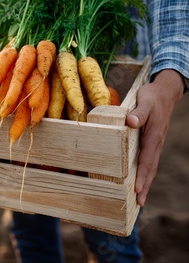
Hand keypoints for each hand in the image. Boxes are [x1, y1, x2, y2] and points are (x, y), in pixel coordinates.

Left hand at [126, 69, 183, 205]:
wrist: (164, 92)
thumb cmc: (151, 97)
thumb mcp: (144, 101)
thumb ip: (137, 112)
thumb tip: (130, 122)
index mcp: (153, 136)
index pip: (147, 160)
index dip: (142, 175)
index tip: (137, 189)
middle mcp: (155, 143)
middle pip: (150, 168)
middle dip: (145, 186)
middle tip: (139, 203)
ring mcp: (155, 143)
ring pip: (150, 166)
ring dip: (145, 182)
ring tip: (139, 199)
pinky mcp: (152, 142)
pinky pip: (149, 160)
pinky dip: (145, 172)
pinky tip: (139, 180)